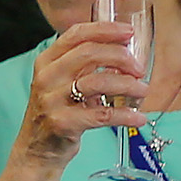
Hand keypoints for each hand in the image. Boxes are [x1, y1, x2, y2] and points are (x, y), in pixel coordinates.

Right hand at [16, 20, 151, 157]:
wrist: (37, 150)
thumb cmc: (58, 113)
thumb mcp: (64, 83)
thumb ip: (85, 67)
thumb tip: (124, 54)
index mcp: (47, 61)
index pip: (76, 34)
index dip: (104, 30)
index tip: (128, 32)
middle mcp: (47, 76)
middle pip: (89, 54)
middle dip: (120, 57)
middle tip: (139, 68)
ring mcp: (52, 100)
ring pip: (97, 82)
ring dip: (127, 85)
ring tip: (143, 90)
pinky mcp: (62, 122)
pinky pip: (101, 115)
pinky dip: (125, 115)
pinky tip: (139, 117)